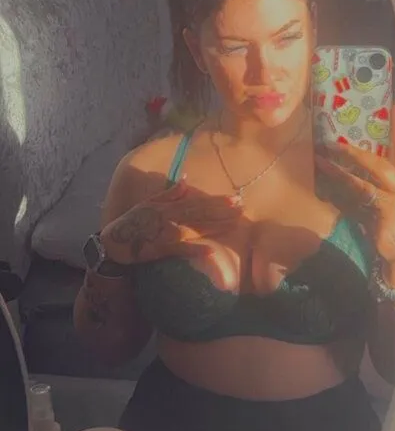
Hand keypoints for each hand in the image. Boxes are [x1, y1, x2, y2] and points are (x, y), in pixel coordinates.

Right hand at [100, 180, 242, 265]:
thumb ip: (169, 193)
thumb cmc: (133, 223)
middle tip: (242, 208)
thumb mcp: (149, 203)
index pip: (198, 203)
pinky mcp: (162, 249)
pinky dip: (195, 250)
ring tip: (234, 223)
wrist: (115, 243)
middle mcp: (170, 218)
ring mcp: (167, 233)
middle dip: (222, 211)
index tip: (235, 199)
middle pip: (201, 214)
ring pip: (196, 229)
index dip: (217, 202)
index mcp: (168, 207)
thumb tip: (186, 179)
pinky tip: (211, 251)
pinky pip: (181, 250)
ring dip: (215, 226)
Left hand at [315, 97, 394, 269]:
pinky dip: (345, 182)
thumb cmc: (385, 232)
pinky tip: (328, 176)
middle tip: (337, 134)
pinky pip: (364, 190)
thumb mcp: (379, 203)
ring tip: (324, 153)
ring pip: (375, 169)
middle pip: (390, 154)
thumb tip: (343, 165)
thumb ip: (370, 184)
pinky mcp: (393, 209)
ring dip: (349, 160)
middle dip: (364, 143)